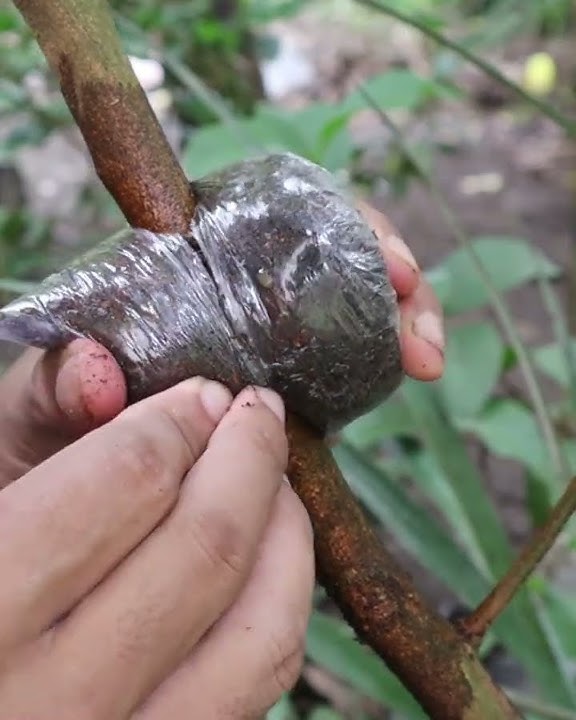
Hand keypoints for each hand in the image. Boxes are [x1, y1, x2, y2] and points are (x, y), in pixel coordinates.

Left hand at [0, 202, 443, 485]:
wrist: (63, 489)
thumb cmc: (44, 434)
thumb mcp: (39, 406)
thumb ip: (56, 383)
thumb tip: (101, 374)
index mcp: (183, 270)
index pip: (276, 214)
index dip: (340, 225)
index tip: (384, 264)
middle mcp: (233, 295)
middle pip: (331, 252)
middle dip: (388, 273)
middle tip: (417, 318)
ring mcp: (265, 341)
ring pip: (351, 305)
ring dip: (402, 319)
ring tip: (426, 358)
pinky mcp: (285, 390)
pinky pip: (347, 362)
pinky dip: (385, 362)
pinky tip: (412, 373)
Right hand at [0, 379, 313, 718]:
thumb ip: (30, 414)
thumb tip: (102, 368)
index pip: (126, 482)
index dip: (178, 420)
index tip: (202, 394)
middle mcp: (54, 704)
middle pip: (207, 549)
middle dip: (251, 457)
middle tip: (258, 413)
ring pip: (261, 632)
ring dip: (284, 530)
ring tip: (272, 478)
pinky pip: (260, 682)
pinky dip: (280, 601)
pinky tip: (261, 552)